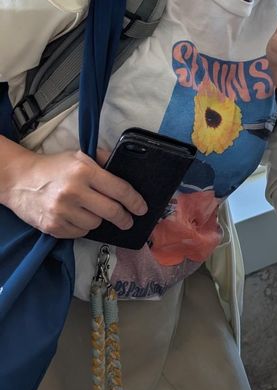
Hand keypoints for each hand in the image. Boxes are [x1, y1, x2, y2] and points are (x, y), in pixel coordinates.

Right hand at [6, 147, 147, 238]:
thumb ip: (104, 160)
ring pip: (95, 224)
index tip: (142, 208)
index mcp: (85, 171)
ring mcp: (62, 211)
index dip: (135, 201)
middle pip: (111, 211)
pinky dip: (82, 228)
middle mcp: (74, 191)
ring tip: (92, 211)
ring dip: (98, 220)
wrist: (20, 180)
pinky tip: (77, 217)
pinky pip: (78, 233)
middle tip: (129, 221)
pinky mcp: (53, 226)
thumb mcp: (80, 156)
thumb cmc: (54, 167)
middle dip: (124, 218)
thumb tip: (126, 168)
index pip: (119, 189)